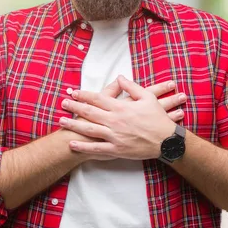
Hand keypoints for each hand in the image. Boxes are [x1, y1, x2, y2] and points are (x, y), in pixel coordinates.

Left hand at [59, 75, 183, 159]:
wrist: (166, 140)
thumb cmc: (158, 118)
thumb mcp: (148, 97)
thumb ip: (132, 87)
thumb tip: (120, 77)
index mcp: (121, 107)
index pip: (98, 98)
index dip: (84, 95)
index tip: (73, 92)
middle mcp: (115, 121)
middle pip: (90, 112)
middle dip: (74, 107)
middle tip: (63, 103)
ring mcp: (114, 136)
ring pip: (89, 130)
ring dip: (74, 125)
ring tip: (61, 121)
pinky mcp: (116, 149)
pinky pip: (97, 148)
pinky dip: (83, 147)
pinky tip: (72, 144)